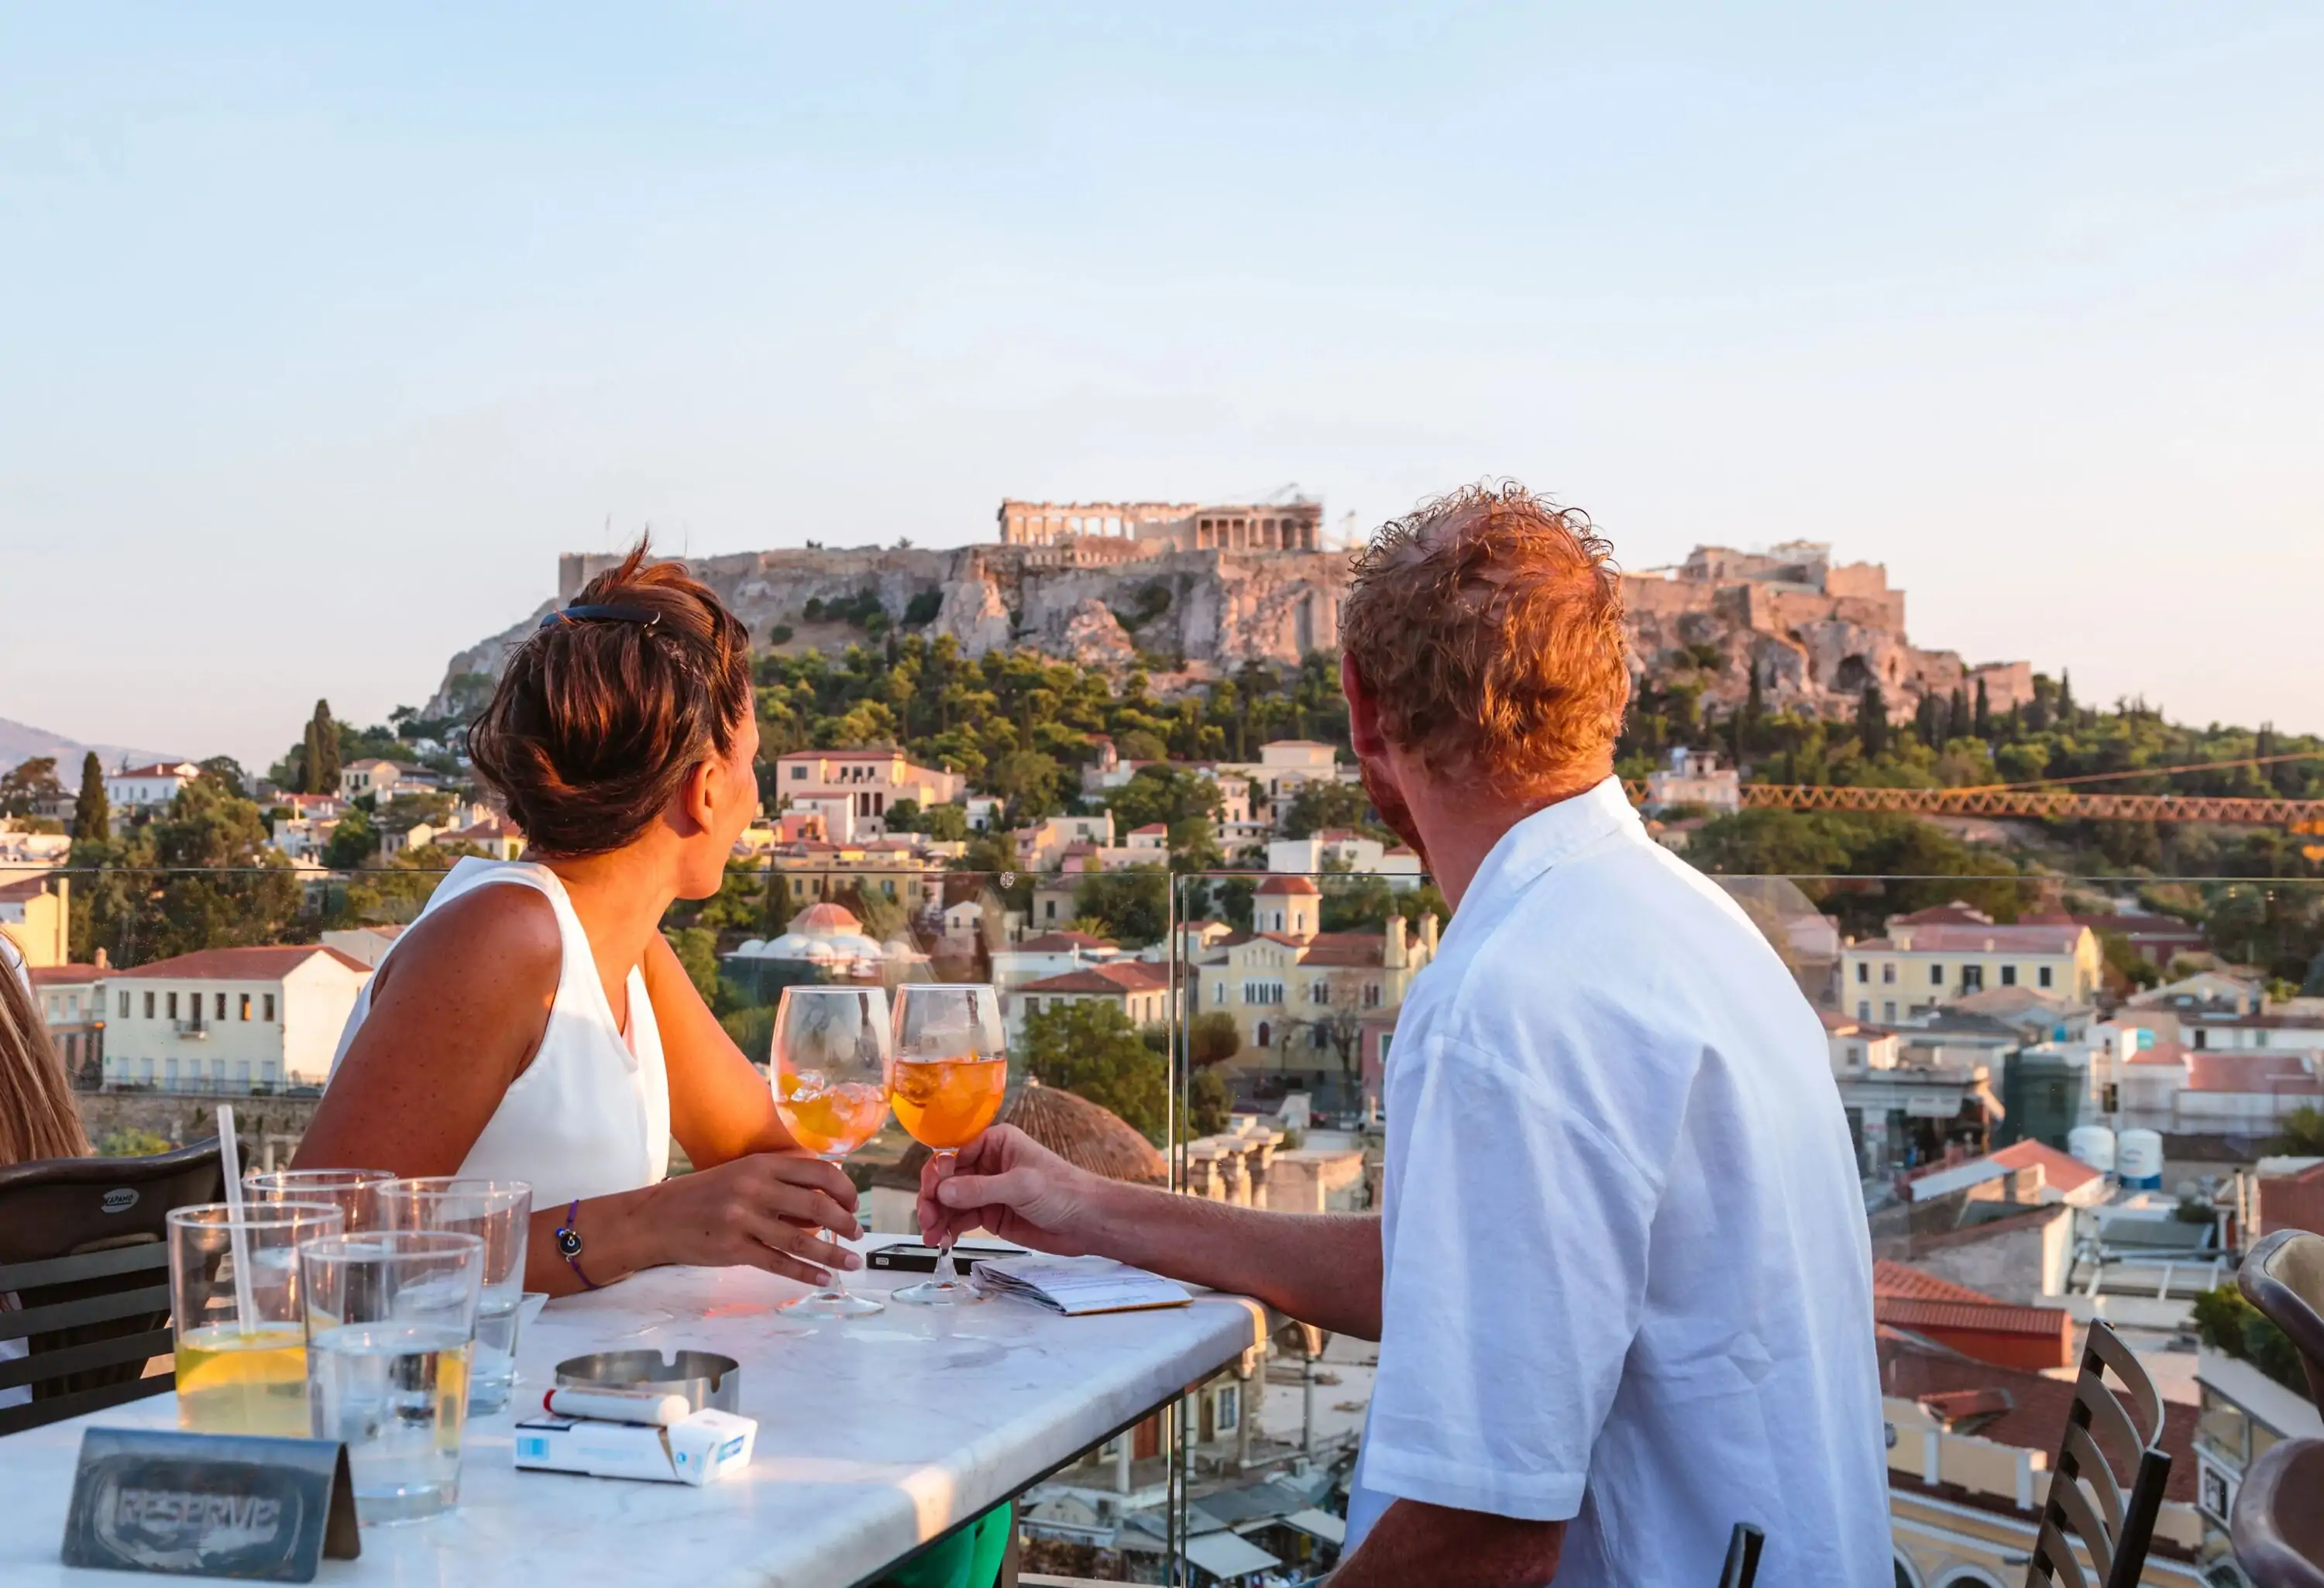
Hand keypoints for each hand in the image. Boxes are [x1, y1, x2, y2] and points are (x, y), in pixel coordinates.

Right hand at [622, 1151, 862, 1286]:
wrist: (656, 1218)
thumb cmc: (703, 1195)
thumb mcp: (742, 1173)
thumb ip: (779, 1181)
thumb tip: (824, 1199)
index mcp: (762, 1164)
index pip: (818, 1172)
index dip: (844, 1189)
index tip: (854, 1203)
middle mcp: (755, 1188)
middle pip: (817, 1206)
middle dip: (845, 1223)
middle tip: (858, 1235)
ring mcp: (744, 1220)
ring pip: (802, 1240)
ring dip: (833, 1253)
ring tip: (852, 1262)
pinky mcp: (734, 1249)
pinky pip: (779, 1263)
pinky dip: (806, 1273)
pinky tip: (823, 1279)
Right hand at [917, 1125, 1110, 1256]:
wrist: (1087, 1222)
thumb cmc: (1063, 1191)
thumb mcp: (1021, 1186)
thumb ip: (981, 1189)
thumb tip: (943, 1191)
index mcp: (995, 1143)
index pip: (954, 1153)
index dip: (938, 1172)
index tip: (932, 1193)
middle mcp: (987, 1164)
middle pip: (947, 1179)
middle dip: (933, 1198)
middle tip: (927, 1219)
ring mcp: (987, 1191)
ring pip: (950, 1201)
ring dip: (937, 1217)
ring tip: (932, 1236)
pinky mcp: (990, 1214)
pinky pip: (961, 1218)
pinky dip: (949, 1228)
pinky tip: (944, 1240)